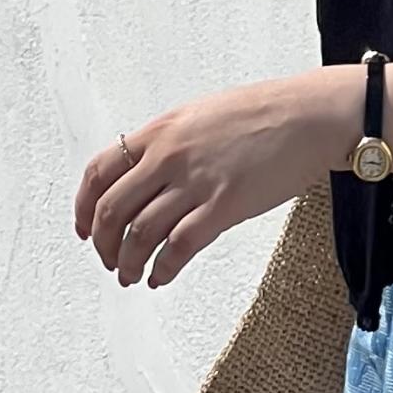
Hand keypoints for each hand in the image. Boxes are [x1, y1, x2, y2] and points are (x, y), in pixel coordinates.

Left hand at [74, 66, 359, 288]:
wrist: (309, 116)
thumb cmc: (264, 114)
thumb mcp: (200, 116)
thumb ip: (168, 144)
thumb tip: (146, 174)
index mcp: (160, 132)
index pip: (99, 171)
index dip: (83, 206)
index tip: (83, 229)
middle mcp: (169, 156)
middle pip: (111, 210)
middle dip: (102, 244)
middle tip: (109, 261)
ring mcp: (195, 182)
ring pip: (139, 234)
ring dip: (128, 263)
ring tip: (131, 277)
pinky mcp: (224, 207)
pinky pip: (178, 247)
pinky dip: (162, 269)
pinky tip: (160, 278)